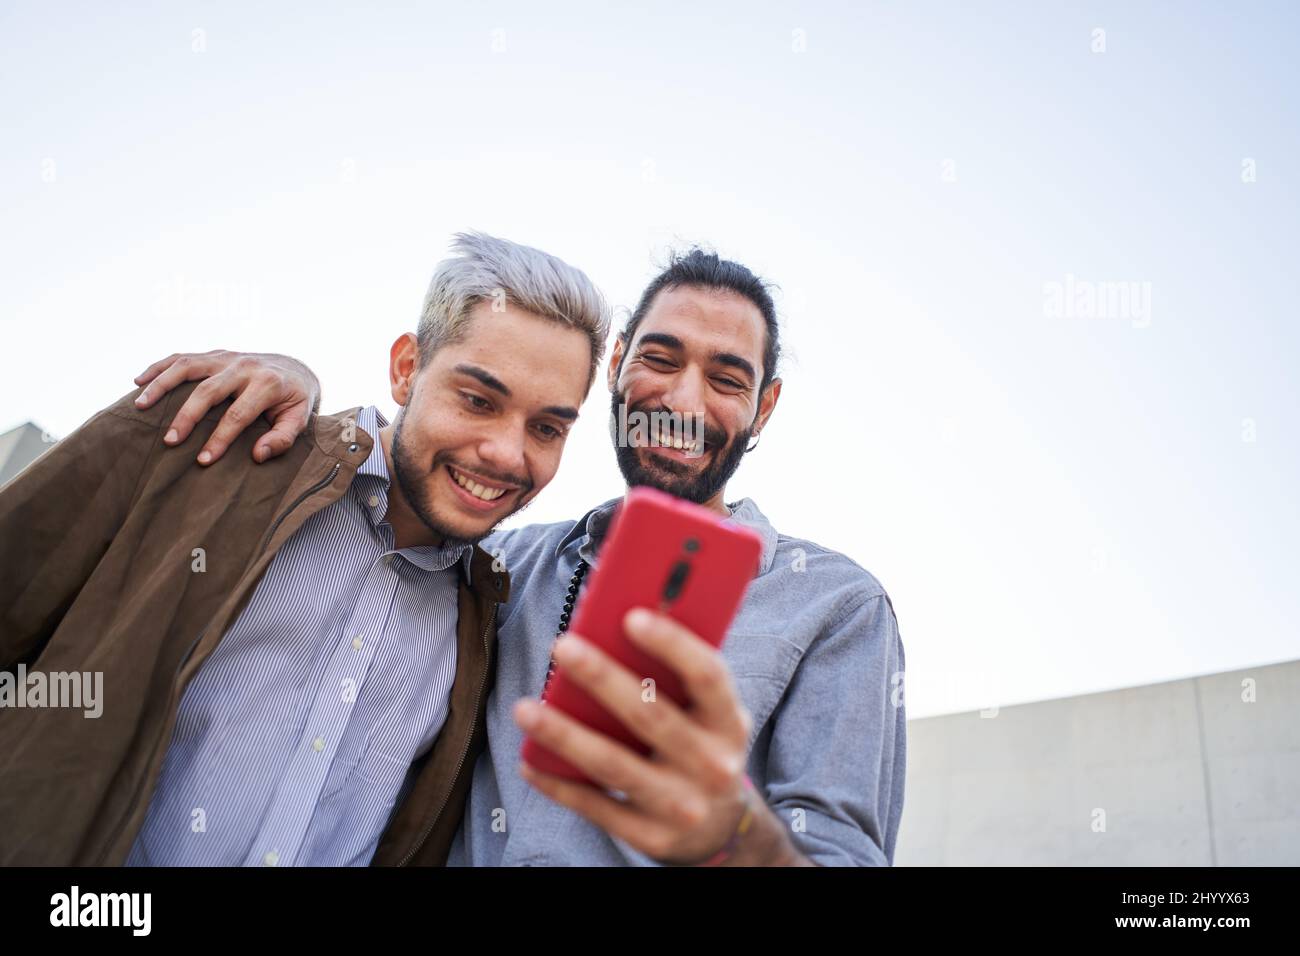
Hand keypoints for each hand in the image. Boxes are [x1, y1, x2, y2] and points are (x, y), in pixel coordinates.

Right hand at [132, 350, 319, 464]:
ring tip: (140, 406)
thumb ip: (283, 439)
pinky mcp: (215, 354)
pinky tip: (138, 381)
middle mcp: (244, 366)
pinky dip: (158, 367)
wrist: (296, 368)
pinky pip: (182, 356)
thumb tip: (257, 455)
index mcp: (268, 383)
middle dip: (187, 417)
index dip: (220, 439)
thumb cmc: (295, 400)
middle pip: (209, 391)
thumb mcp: (300, 420)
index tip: (203, 461)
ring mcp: (227, 357)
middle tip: (169, 441)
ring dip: (161, 385)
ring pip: (188, 366)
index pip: (239, 415)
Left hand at [514, 608, 804, 864]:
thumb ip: (675, 677)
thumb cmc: (700, 745)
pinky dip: (559, 783)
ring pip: (613, 765)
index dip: (672, 645)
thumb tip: (613, 627)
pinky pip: (595, 807)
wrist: (719, 827)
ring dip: (564, 734)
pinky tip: (530, 760)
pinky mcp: (651, 837)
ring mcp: (681, 805)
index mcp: (728, 722)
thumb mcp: (708, 714)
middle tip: (562, 646)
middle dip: (602, 678)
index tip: (631, 616)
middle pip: (650, 716)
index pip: (707, 676)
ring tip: (524, 708)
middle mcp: (712, 765)